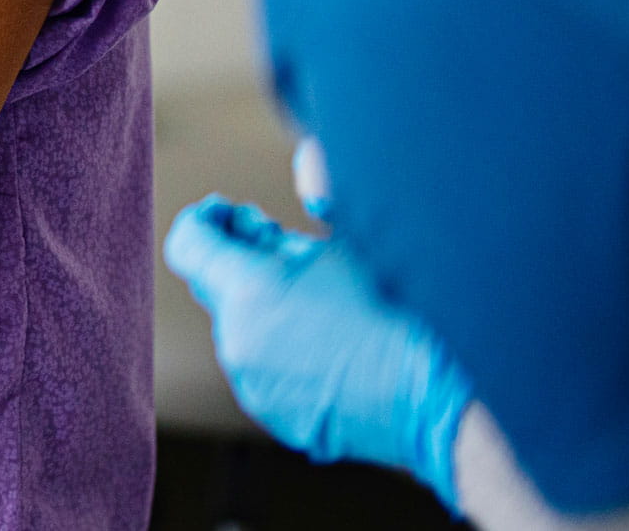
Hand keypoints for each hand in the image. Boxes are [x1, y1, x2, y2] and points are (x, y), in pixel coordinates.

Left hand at [165, 196, 475, 508]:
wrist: (439, 392)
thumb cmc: (399, 310)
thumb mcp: (337, 249)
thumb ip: (277, 235)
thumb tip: (249, 228)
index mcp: (247, 290)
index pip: (188, 244)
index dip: (206, 222)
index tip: (226, 214)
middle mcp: (237, 341)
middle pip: (216, 288)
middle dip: (243, 265)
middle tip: (288, 252)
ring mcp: (253, 383)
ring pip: (242, 331)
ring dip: (266, 311)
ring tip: (326, 306)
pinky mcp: (276, 415)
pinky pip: (266, 371)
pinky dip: (285, 353)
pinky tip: (335, 348)